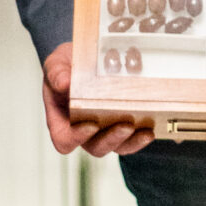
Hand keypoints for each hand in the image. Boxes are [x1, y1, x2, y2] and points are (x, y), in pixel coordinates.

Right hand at [42, 41, 153, 157]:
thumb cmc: (68, 65)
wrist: (86, 58)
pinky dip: (141, 137)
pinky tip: (150, 129)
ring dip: (131, 142)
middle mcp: (83, 130)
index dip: (76, 138)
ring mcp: (103, 131)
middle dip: (111, 139)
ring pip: (117, 147)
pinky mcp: (121, 127)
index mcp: (62, 120)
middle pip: (95, 147)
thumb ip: (56, 72)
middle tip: (125, 125)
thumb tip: (63, 83)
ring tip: (144, 131)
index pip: (64, 140)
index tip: (91, 124)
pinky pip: (131, 141)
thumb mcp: (57, 63)